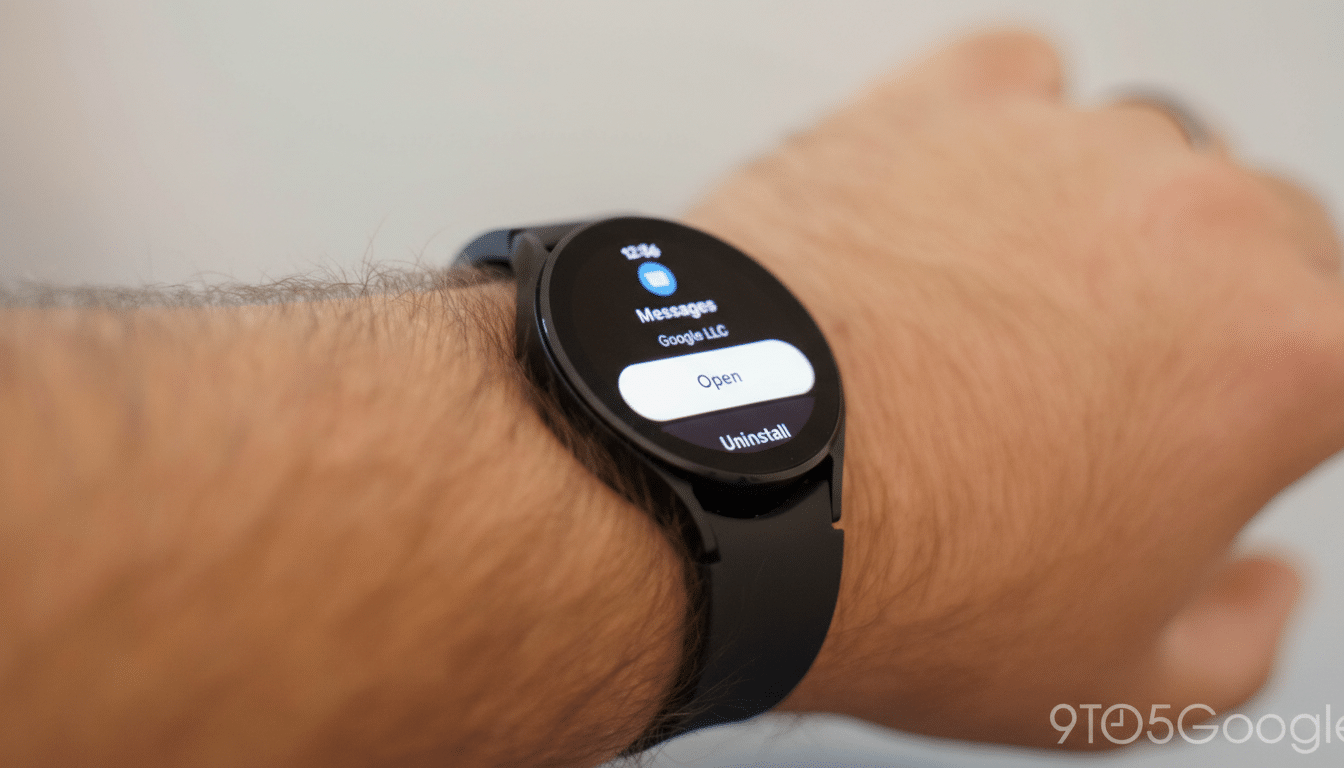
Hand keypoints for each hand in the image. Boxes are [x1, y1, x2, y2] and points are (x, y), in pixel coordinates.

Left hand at [687, 30, 1341, 746]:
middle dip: (1217, 311)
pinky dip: (1010, 136)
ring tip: (1012, 314)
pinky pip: (1022, 84)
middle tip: (1119, 389)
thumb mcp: (1116, 686)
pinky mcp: (942, 104)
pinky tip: (961, 210)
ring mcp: (1065, 148)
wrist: (723, 486)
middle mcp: (1194, 221)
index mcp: (1284, 354)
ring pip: (1148, 159)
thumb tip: (1266, 581)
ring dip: (1112, 226)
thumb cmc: (905, 580)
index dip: (1295, 395)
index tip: (1236, 421)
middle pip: (1268, 236)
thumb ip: (1242, 633)